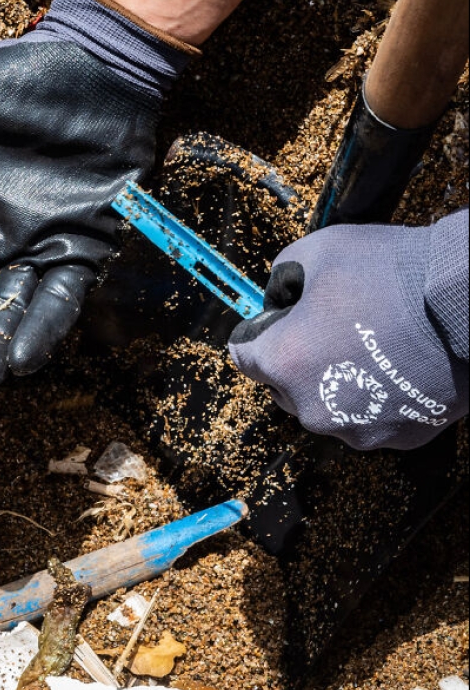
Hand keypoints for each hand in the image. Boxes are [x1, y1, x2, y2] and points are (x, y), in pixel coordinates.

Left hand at [228, 214, 468, 449]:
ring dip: (333, 381)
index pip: (242, 355)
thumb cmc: (389, 272)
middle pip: (282, 385)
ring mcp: (356, 428)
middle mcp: (313, 408)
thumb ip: (280, 278)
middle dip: (295, 358)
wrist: (464, 302)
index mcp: (284, 362)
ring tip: (366, 344)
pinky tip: (392, 364)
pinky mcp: (396, 438)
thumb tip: (276, 299)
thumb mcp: (317, 251)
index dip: (257, 331)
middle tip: (329, 325)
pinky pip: (368, 418)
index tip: (278, 318)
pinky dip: (372, 397)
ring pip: (325, 406)